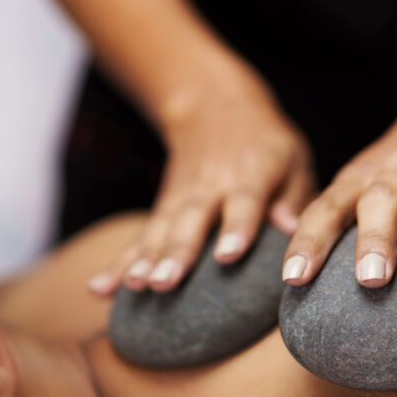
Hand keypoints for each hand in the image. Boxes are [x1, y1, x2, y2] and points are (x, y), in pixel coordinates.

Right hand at [88, 74, 316, 295]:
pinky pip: (138, 238)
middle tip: (166, 282)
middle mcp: (211, 185)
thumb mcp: (294, 161)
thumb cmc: (268, 145)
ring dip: (144, 259)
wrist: (215, 106)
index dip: (236, 226)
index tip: (229, 254)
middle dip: (177, 251)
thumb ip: (296, 198)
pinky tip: (100, 290)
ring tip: (136, 287)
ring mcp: (181, 197)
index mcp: (251, 172)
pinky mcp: (162, 209)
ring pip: (159, 229)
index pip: (243, 200)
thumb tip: (296, 231)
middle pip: (191, 219)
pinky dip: (118, 263)